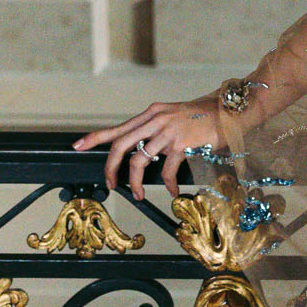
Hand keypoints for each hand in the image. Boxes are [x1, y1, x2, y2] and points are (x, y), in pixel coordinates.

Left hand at [73, 98, 220, 198]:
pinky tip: (172, 189)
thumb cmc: (203, 116)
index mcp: (152, 113)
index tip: (78, 146)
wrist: (228, 112)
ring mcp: (168, 131)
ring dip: (134, 182)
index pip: (118, 128)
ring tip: (138, 194)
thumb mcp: (174, 116)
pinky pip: (166, 169)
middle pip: (121, 145)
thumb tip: (142, 149)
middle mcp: (156, 119)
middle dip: (110, 168)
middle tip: (110, 183)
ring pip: (139, 160)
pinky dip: (167, 184)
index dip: (96, 137)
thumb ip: (156, 128)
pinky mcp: (182, 143)